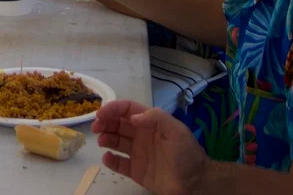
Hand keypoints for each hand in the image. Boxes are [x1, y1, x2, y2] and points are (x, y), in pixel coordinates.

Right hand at [92, 100, 209, 194]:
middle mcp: (141, 135)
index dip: (113, 109)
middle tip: (96, 127)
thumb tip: (132, 117)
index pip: (127, 110)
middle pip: (118, 124)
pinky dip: (110, 160)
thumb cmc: (187, 153)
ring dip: (106, 138)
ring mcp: (138, 153)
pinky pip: (119, 164)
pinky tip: (107, 158)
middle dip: (105, 122)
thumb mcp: (176, 130)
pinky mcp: (136, 171)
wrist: (196, 183)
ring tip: (102, 141)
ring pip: (115, 142)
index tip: (101, 114)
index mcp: (150, 123)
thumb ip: (156, 118)